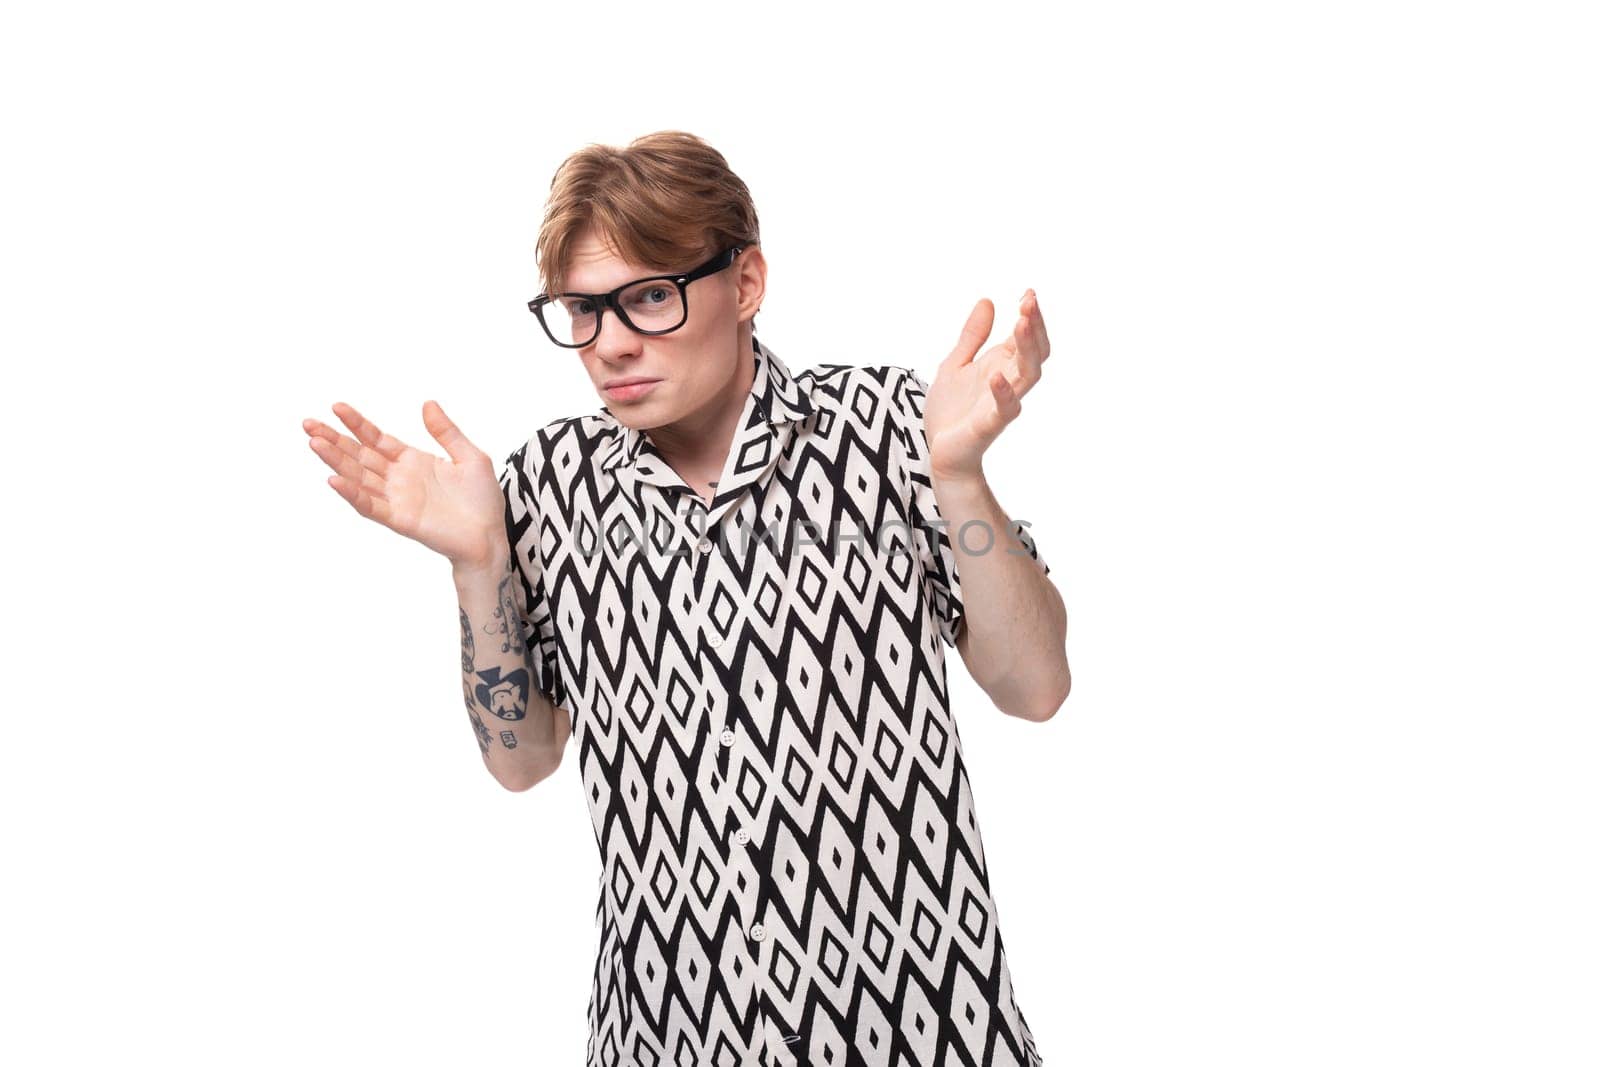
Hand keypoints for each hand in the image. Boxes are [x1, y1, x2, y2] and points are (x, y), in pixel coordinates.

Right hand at [302, 400, 506, 569]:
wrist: (490, 536)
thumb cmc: (483, 501)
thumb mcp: (470, 457)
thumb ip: (447, 432)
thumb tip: (428, 404)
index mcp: (412, 461)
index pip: (377, 439)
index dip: (357, 424)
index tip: (337, 407)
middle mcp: (399, 479)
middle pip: (359, 456)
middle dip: (334, 440)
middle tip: (308, 423)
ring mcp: (397, 499)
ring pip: (359, 477)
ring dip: (336, 462)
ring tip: (314, 443)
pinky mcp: (400, 519)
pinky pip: (371, 506)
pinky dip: (352, 494)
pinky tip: (335, 480)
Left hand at [923, 289, 1050, 482]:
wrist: (940, 452)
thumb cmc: (951, 411)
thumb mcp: (955, 363)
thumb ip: (972, 336)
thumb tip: (988, 301)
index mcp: (1003, 366)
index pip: (1027, 338)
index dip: (1031, 316)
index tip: (1028, 293)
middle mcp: (1009, 383)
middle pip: (1035, 353)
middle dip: (1034, 327)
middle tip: (1029, 301)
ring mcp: (1001, 404)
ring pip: (1028, 376)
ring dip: (1027, 349)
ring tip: (1021, 323)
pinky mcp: (989, 425)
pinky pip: (1004, 410)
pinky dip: (1003, 393)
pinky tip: (995, 375)